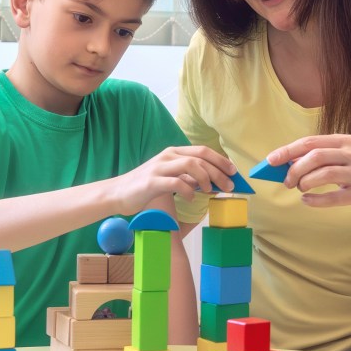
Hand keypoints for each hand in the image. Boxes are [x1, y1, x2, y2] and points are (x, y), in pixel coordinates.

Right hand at [115, 146, 237, 207]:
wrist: (117, 193)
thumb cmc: (146, 186)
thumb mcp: (170, 177)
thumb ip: (188, 177)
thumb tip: (212, 182)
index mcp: (174, 152)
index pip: (203, 151)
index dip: (221, 160)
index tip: (233, 172)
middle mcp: (168, 156)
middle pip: (201, 157)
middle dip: (219, 171)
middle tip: (229, 186)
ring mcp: (159, 167)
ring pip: (191, 165)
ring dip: (206, 178)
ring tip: (210, 191)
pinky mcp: (152, 182)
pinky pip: (176, 182)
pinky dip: (188, 191)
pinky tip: (192, 199)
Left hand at [267, 134, 350, 216]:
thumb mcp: (337, 161)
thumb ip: (315, 160)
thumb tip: (285, 163)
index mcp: (343, 142)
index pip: (310, 142)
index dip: (288, 151)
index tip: (271, 161)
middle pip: (317, 156)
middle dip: (296, 169)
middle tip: (288, 182)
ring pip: (326, 174)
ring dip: (306, 183)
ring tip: (301, 189)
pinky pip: (335, 197)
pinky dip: (316, 200)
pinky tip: (307, 201)